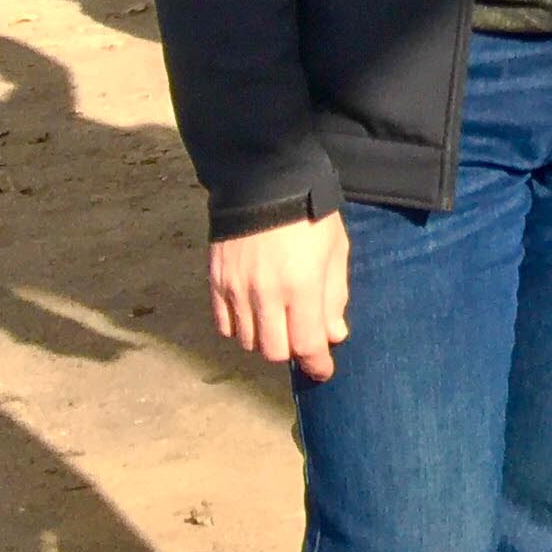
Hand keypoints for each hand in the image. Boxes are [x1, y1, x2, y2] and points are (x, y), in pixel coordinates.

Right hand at [209, 213, 349, 381]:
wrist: (264, 180)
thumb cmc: (310, 213)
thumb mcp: (335, 249)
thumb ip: (334, 295)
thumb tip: (334, 336)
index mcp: (301, 285)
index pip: (306, 344)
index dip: (317, 365)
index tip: (324, 371)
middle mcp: (265, 294)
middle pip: (273, 350)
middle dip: (292, 352)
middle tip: (301, 339)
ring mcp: (236, 289)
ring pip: (247, 341)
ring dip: (265, 340)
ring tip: (279, 324)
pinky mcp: (216, 282)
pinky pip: (224, 325)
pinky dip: (240, 329)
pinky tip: (254, 316)